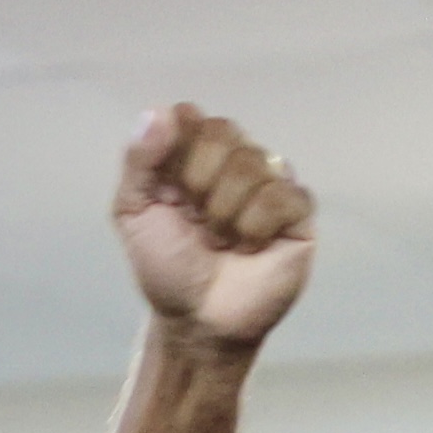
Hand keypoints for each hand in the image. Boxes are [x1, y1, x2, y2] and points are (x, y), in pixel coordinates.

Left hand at [112, 105, 313, 349]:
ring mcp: (269, 181)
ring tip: (222, 243)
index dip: (178, 151)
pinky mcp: (298, 210)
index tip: (169, 191)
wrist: (198, 321)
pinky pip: (281, 194)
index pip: (191, 117)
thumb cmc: (167, 269)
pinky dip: (256, 227)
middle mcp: (234, 159)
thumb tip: (159, 111)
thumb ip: (139, 161)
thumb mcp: (134, 214)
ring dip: (225, 214)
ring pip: (252, 164)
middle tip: (196, 223)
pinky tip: (251, 248)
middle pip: (223, 132)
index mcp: (193, 154)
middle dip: (199, 184)